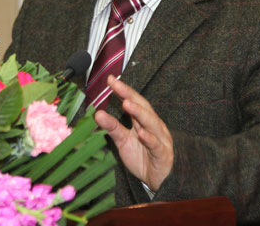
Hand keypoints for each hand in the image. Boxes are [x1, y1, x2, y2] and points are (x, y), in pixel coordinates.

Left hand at [94, 75, 172, 191]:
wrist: (159, 179)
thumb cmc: (143, 156)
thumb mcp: (123, 140)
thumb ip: (112, 127)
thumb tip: (97, 114)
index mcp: (144, 120)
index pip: (134, 101)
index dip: (123, 90)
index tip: (110, 79)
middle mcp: (153, 126)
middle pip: (143, 107)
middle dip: (130, 95)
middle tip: (117, 85)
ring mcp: (160, 139)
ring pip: (152, 123)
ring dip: (140, 113)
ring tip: (127, 104)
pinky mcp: (163, 155)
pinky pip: (156, 146)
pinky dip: (150, 139)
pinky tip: (142, 133)